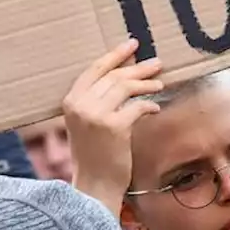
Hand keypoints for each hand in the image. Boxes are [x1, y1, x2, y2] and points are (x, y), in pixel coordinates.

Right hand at [63, 39, 163, 210]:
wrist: (94, 185)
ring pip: (126, 87)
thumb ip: (97, 100)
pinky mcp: (114, 127)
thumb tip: (125, 73)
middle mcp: (80, 105)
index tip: (132, 44)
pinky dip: (148, 105)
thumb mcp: (85, 123)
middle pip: (114, 76)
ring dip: (146, 83)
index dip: (115, 55)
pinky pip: (136, 107)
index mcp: (70, 101)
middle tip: (156, 62)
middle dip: (138, 68)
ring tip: (159, 83)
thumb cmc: (93, 155)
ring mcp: (96, 116)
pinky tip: (154, 108)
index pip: (95, 69)